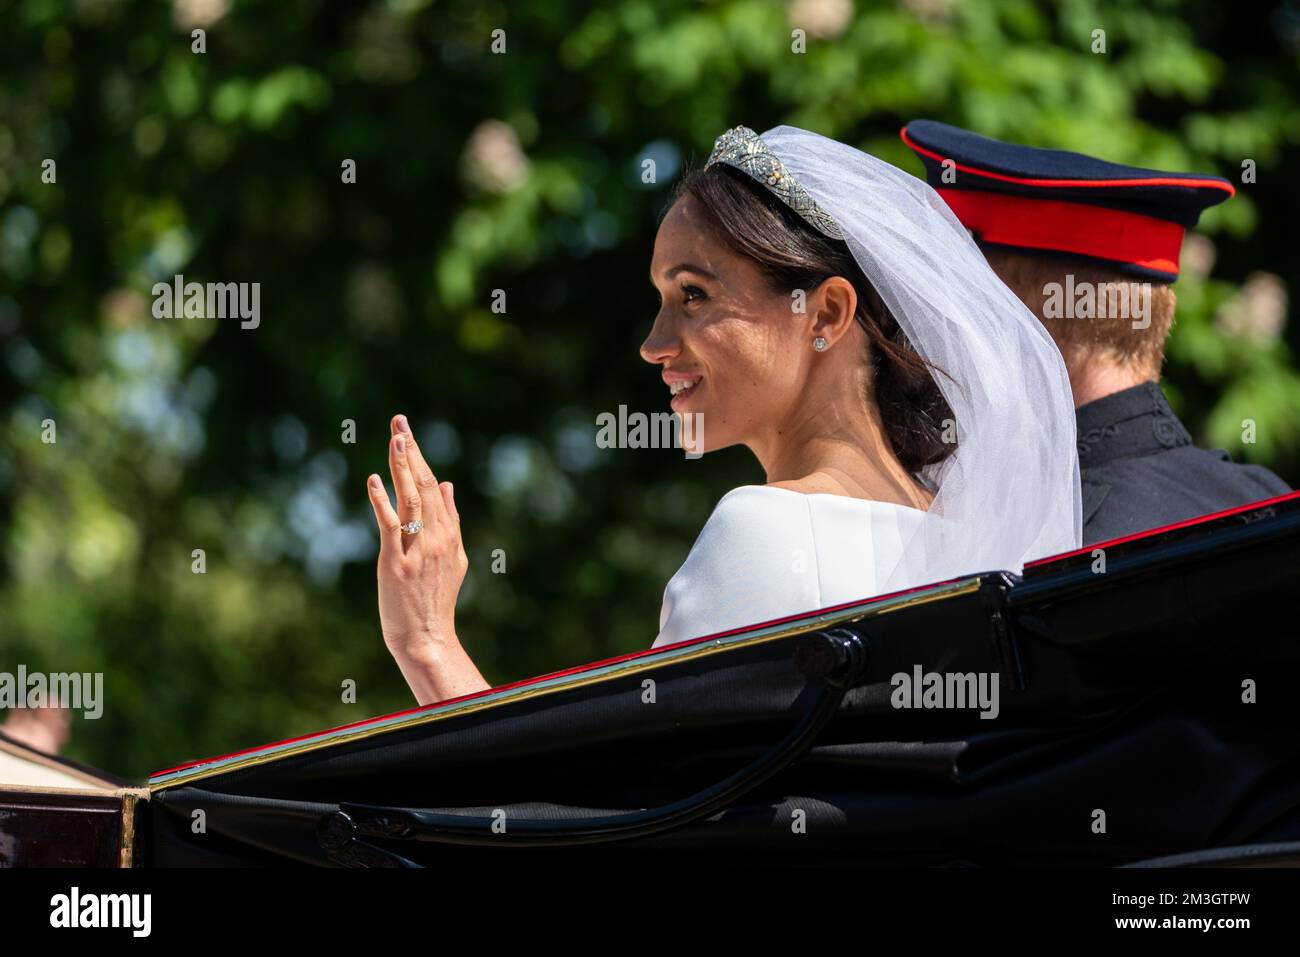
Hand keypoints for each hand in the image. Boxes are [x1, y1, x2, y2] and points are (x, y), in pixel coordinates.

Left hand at [365, 414, 467, 660]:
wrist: (428, 638)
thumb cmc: (435, 600)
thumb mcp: (453, 557)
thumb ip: (451, 520)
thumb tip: (447, 484)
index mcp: (448, 534)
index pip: (432, 486)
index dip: (418, 457)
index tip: (406, 431)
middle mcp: (436, 537)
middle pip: (423, 486)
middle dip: (411, 452)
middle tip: (399, 422)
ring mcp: (417, 551)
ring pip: (410, 500)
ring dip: (402, 467)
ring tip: (396, 438)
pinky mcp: (396, 564)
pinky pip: (390, 526)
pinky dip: (382, 502)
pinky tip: (375, 480)